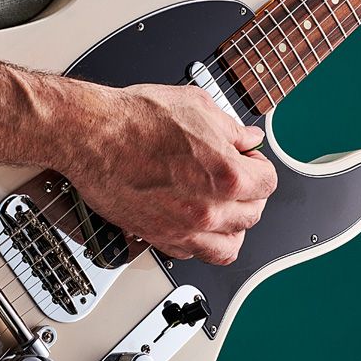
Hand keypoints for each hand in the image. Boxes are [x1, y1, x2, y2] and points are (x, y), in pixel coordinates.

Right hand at [65, 84, 276, 264]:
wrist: (92, 136)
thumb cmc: (136, 119)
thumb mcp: (197, 106)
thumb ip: (231, 128)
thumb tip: (247, 139)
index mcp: (228, 175)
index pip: (269, 183)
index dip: (260, 166)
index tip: (249, 160)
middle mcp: (209, 209)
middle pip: (253, 215)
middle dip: (249, 193)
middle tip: (235, 178)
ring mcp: (184, 229)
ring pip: (231, 246)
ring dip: (233, 226)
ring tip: (224, 208)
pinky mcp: (159, 238)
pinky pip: (195, 255)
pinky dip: (202, 242)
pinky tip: (197, 223)